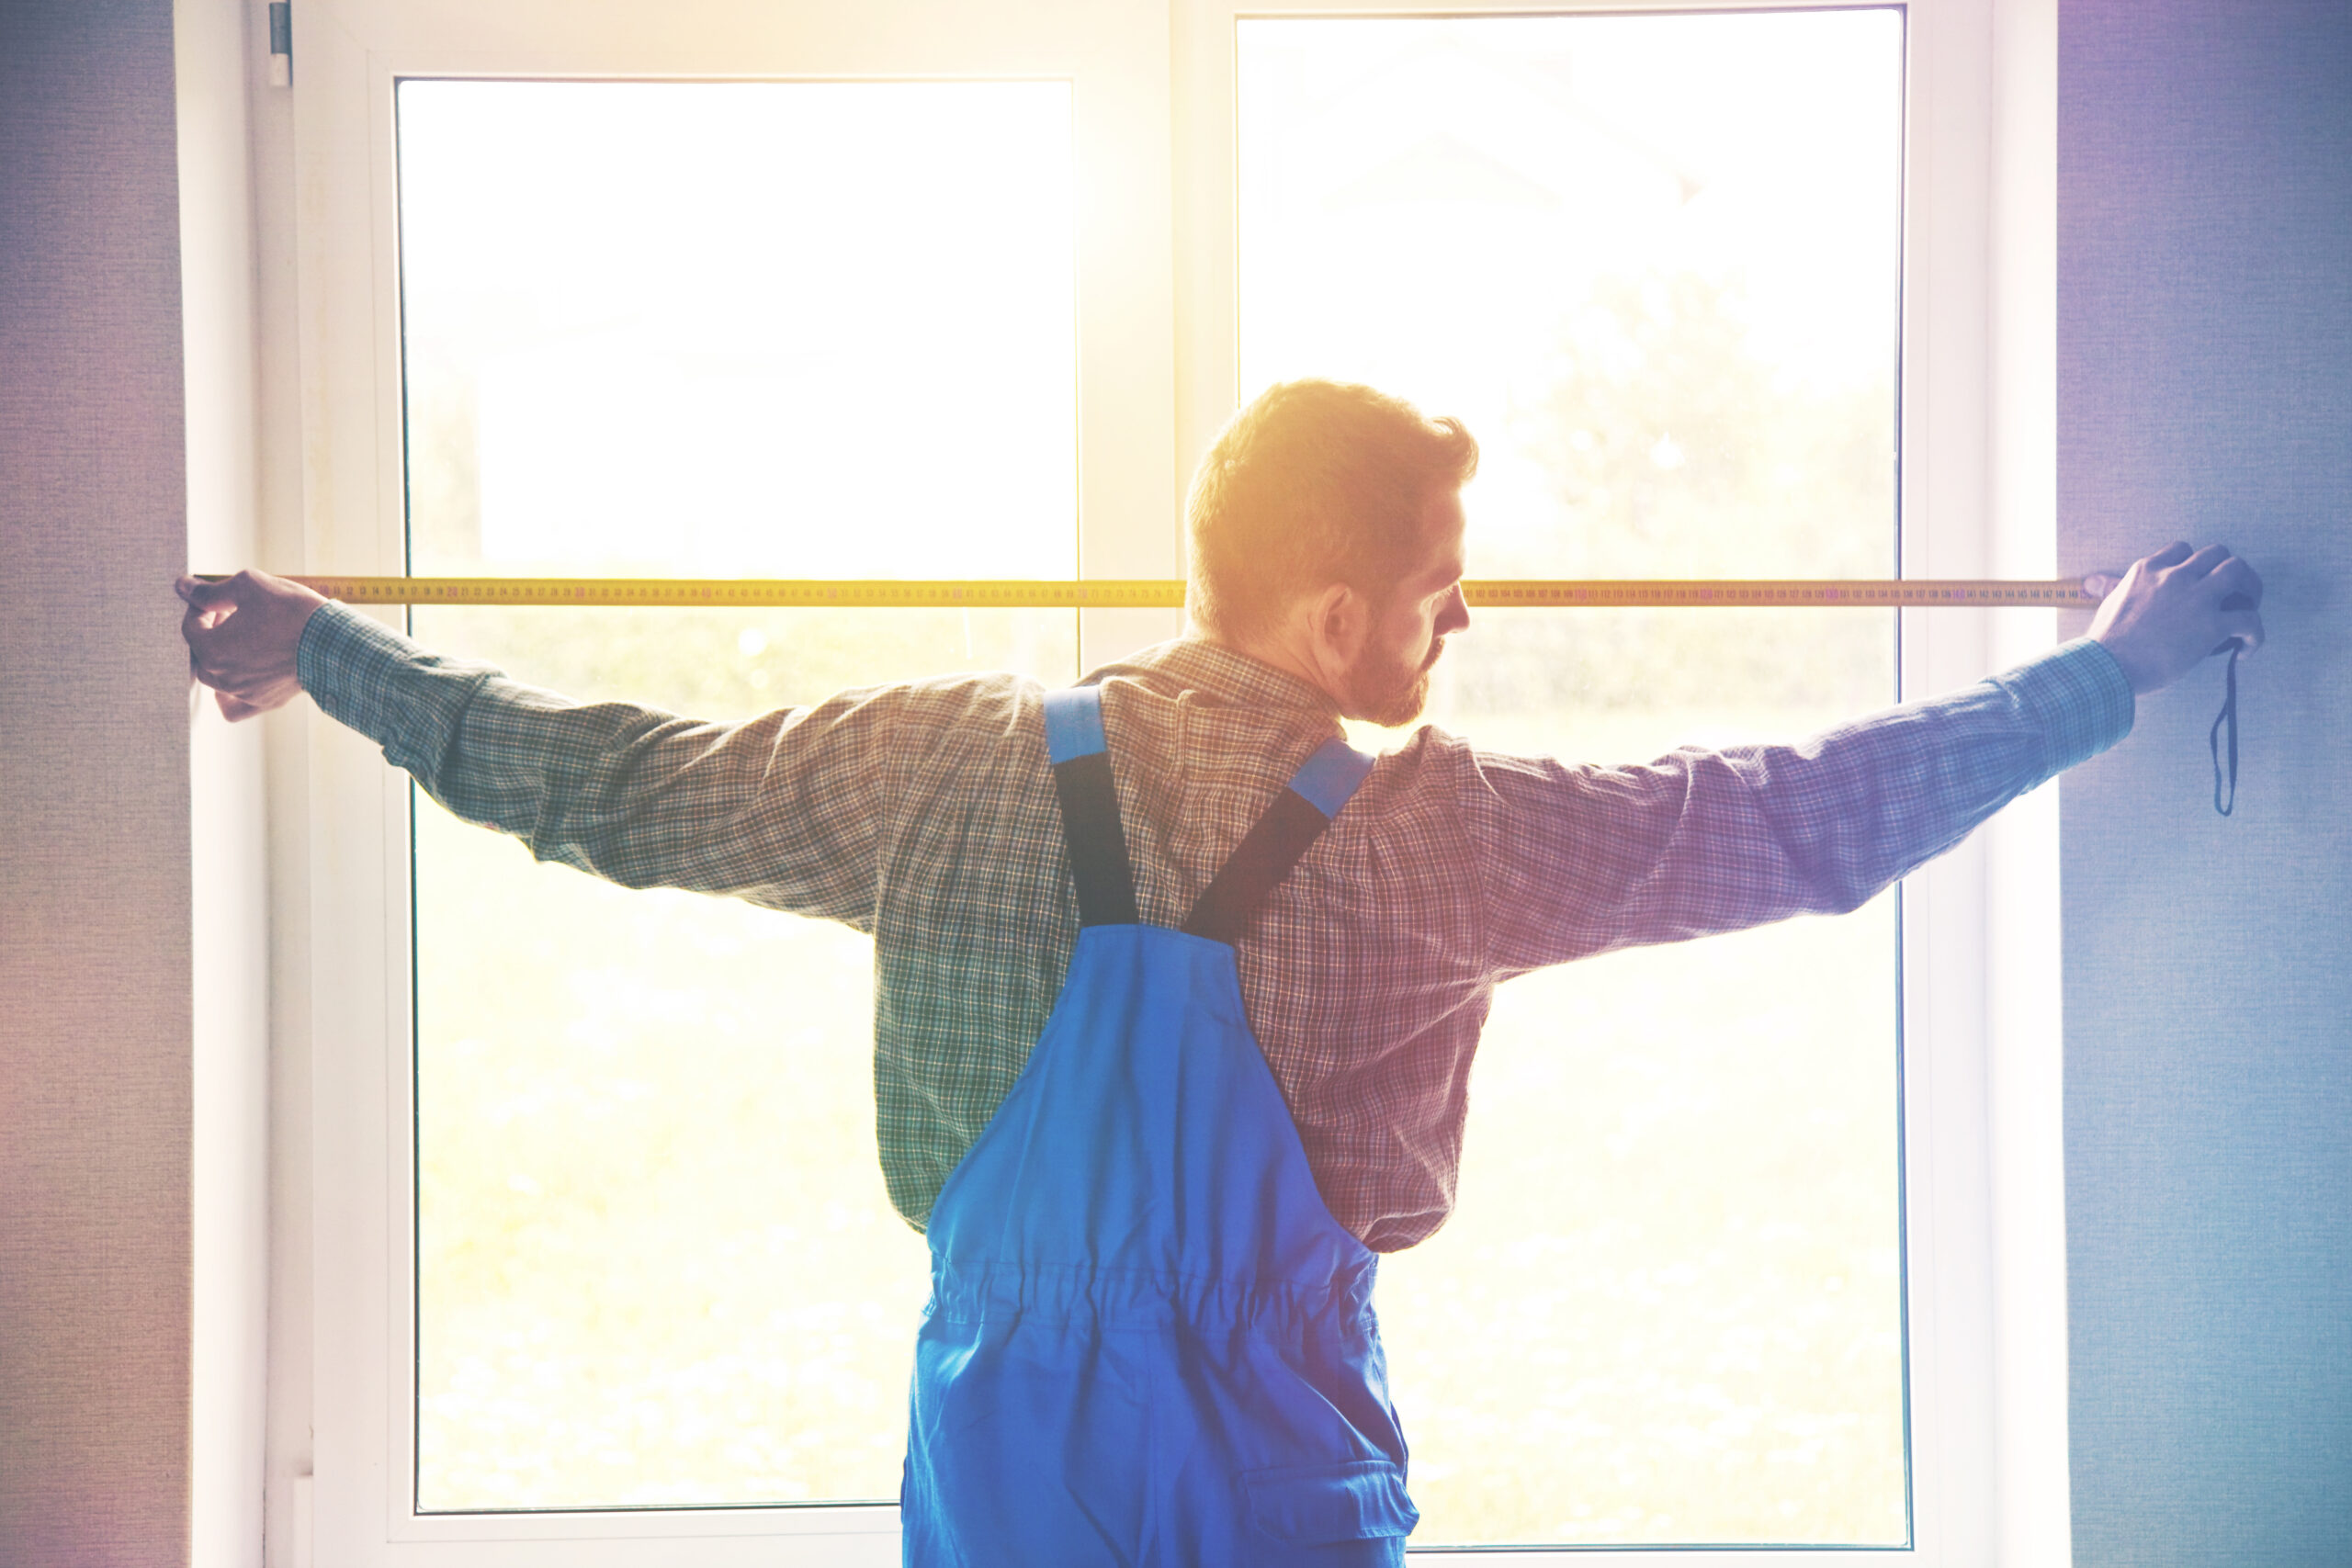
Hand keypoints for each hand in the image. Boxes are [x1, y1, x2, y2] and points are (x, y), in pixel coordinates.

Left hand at [177, 569, 329, 720]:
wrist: (333, 641)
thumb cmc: (291, 611)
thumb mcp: (248, 586)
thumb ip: (210, 590)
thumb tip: (183, 586)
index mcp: (211, 649)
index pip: (190, 626)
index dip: (201, 608)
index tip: (219, 599)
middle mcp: (222, 677)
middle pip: (200, 653)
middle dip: (210, 631)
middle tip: (231, 614)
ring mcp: (243, 693)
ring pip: (215, 678)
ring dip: (221, 656)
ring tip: (243, 638)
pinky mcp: (264, 702)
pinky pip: (233, 707)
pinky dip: (228, 695)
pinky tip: (237, 678)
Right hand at [2083, 542, 2263, 697]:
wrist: (2108, 667)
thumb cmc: (2106, 641)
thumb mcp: (2109, 604)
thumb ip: (2112, 588)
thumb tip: (2092, 582)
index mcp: (2149, 570)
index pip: (2182, 550)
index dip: (2195, 564)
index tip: (2196, 581)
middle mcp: (2176, 576)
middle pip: (2218, 553)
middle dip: (2229, 569)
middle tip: (2232, 591)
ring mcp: (2196, 599)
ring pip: (2239, 572)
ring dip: (2251, 588)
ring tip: (2249, 607)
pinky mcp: (2212, 626)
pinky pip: (2250, 620)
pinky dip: (2255, 635)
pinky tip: (2246, 649)